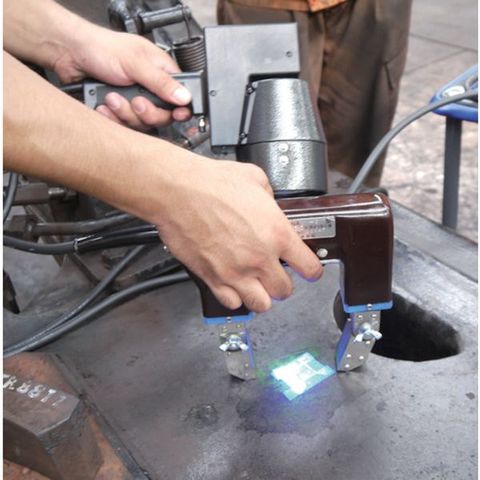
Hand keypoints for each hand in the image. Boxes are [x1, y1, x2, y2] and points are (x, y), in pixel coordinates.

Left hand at [54, 26, 191, 129]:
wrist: (70, 54)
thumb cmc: (102, 48)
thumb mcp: (136, 63)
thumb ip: (161, 82)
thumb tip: (184, 96)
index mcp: (161, 72)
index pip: (180, 97)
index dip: (179, 109)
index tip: (177, 115)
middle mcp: (150, 88)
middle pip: (161, 116)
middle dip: (145, 112)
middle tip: (135, 101)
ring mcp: (135, 100)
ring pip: (141, 123)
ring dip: (124, 113)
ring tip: (112, 98)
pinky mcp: (120, 110)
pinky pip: (123, 125)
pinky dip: (112, 117)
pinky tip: (104, 105)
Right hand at [154, 157, 322, 312]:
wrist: (178, 191)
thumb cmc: (212, 183)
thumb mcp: (256, 179)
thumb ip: (270, 199)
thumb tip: (270, 205)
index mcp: (277, 233)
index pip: (309, 267)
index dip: (311, 270)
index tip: (308, 270)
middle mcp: (259, 258)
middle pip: (285, 290)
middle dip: (283, 283)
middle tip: (276, 274)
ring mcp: (236, 272)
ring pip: (261, 304)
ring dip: (261, 296)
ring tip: (255, 284)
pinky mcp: (213, 278)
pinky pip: (232, 303)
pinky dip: (234, 298)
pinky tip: (232, 285)